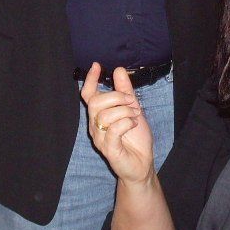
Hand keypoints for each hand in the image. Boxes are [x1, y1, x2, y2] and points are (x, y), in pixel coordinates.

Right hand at [80, 63, 154, 184]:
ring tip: (135, 116)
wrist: (142, 163)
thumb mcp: (133, 109)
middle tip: (131, 102)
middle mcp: (95, 125)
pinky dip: (127, 122)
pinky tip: (133, 125)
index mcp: (99, 115)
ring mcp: (100, 138)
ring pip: (105, 114)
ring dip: (125, 111)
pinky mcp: (108, 149)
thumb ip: (125, 91)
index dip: (90, 79)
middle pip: (95, 102)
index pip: (88, 95)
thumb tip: (119, 70)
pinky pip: (114, 129)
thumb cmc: (135, 138)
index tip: (96, 65)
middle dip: (116, 97)